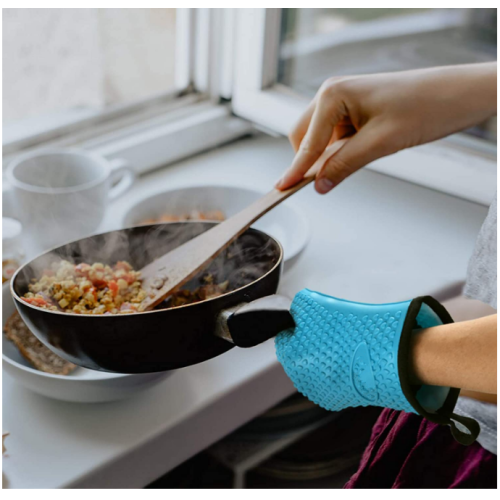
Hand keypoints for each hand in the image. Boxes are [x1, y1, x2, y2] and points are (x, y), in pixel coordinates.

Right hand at [276, 63, 496, 193]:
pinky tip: (358, 154)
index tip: (280, 189)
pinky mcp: (354, 110)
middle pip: (303, 137)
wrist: (458, 95)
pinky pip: (334, 136)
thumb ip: (344, 165)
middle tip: (320, 184)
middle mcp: (332, 93)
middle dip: (309, 161)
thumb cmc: (425, 107)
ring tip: (356, 161)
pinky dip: (339, 151)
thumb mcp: (380, 143)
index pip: (306, 142)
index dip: (295, 169)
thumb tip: (319, 185)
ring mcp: (342, 101)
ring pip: (318, 138)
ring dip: (327, 156)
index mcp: (332, 94)